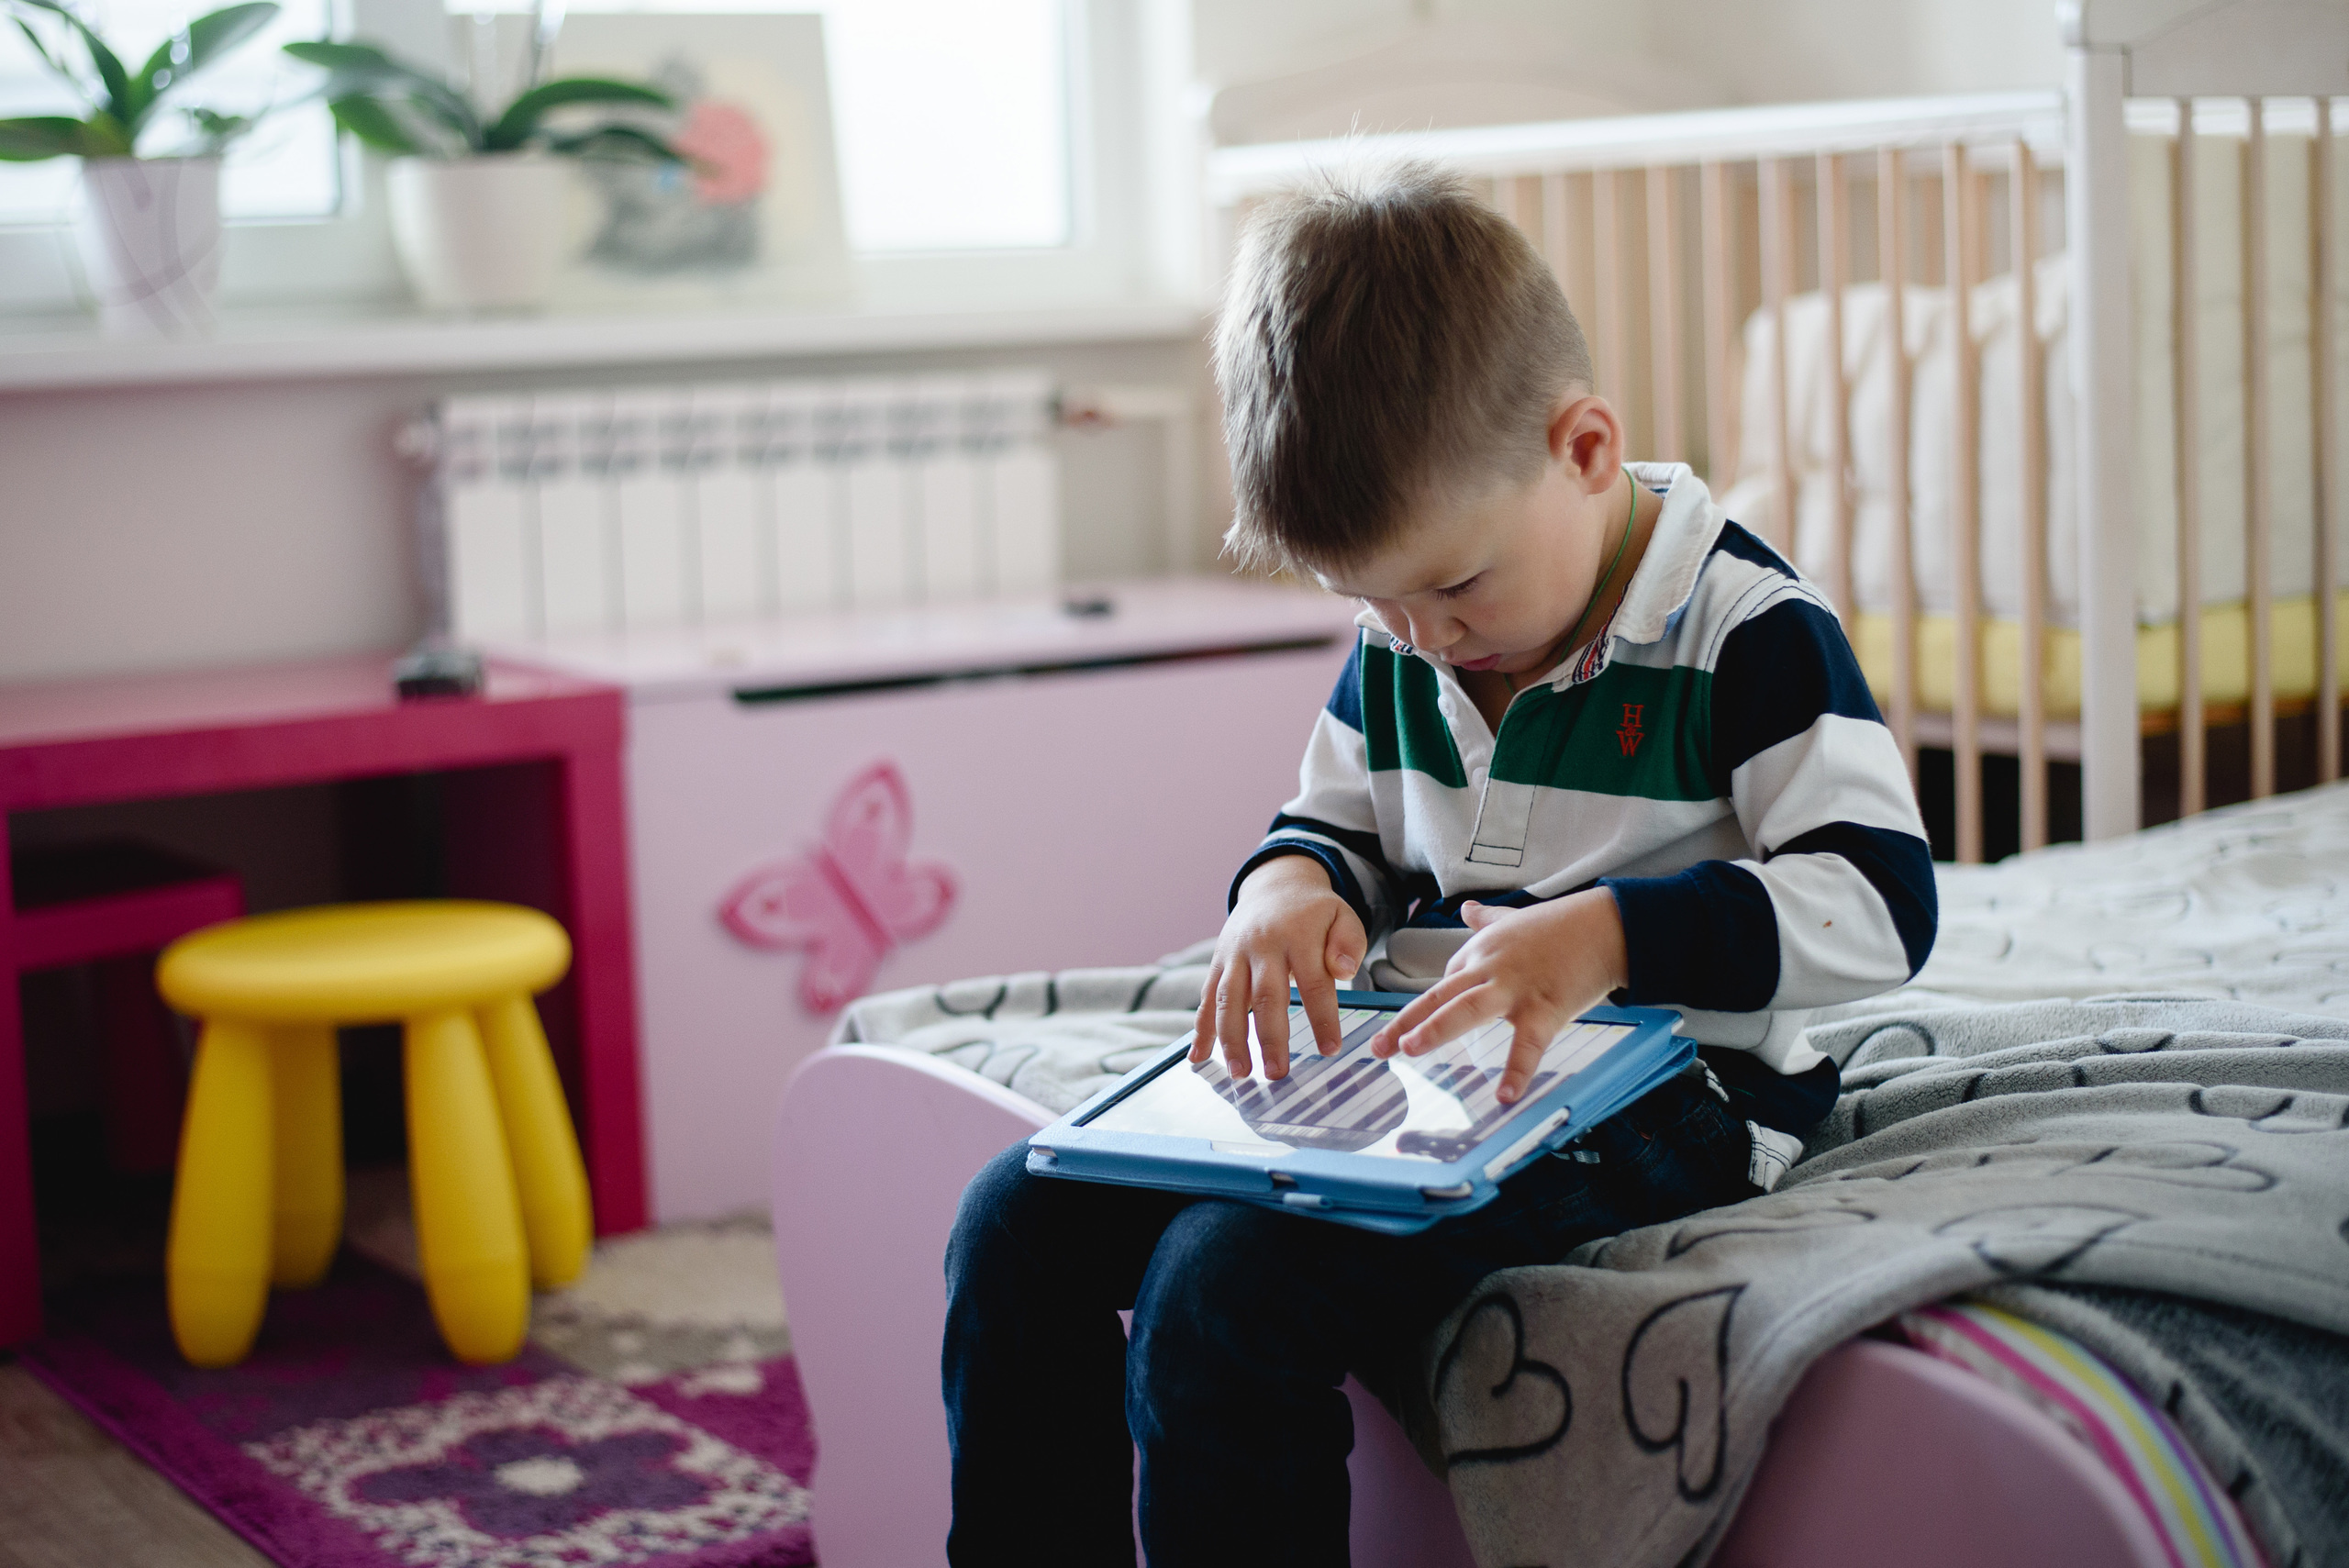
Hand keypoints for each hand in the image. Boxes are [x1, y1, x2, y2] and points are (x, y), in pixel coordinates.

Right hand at [1192, 856, 1368, 1081]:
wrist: (1273, 887)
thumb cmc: (1314, 913)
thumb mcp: (1342, 916)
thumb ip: (1349, 943)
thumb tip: (1343, 971)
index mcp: (1298, 935)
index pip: (1313, 982)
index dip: (1322, 1017)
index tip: (1330, 1049)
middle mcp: (1262, 945)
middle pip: (1266, 996)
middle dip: (1270, 1038)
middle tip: (1278, 1074)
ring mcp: (1235, 954)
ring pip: (1229, 999)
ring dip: (1231, 1038)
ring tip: (1240, 1072)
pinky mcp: (1218, 963)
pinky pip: (1206, 997)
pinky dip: (1201, 1028)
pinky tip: (1199, 1057)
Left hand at [1368, 890, 1628, 1103]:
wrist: (1605, 926)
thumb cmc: (1561, 926)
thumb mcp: (1514, 918)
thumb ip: (1486, 919)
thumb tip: (1467, 908)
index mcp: (1480, 952)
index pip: (1444, 985)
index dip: (1425, 1010)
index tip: (1404, 1030)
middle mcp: (1490, 969)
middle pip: (1440, 996)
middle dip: (1407, 1022)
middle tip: (1379, 1047)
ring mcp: (1516, 989)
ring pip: (1467, 1009)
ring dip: (1437, 1028)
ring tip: (1410, 1049)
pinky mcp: (1545, 1008)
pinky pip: (1527, 1044)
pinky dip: (1516, 1070)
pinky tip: (1503, 1095)